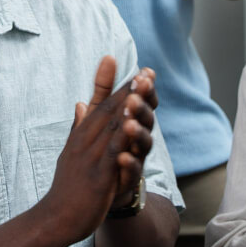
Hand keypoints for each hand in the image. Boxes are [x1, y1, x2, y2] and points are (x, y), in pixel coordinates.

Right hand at [43, 56, 146, 242]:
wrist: (55, 218)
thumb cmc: (66, 188)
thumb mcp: (70, 152)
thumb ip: (78, 127)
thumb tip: (80, 104)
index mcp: (80, 136)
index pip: (97, 104)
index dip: (112, 84)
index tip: (121, 62)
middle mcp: (85, 141)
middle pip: (108, 110)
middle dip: (128, 88)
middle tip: (144, 69)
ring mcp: (91, 157)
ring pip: (112, 126)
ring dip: (129, 104)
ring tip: (143, 86)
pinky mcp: (98, 175)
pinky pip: (113, 152)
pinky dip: (124, 136)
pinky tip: (134, 123)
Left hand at [114, 68, 156, 207]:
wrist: (99, 189)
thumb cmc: (105, 147)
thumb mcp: (100, 116)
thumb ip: (104, 90)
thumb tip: (108, 57)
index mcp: (132, 120)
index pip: (142, 101)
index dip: (145, 88)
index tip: (145, 72)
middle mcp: (137, 138)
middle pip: (146, 119)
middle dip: (142, 105)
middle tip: (136, 93)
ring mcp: (136, 159)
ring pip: (143, 144)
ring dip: (137, 132)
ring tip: (128, 123)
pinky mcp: (128, 180)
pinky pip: (132, 172)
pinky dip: (129, 164)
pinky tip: (122, 157)